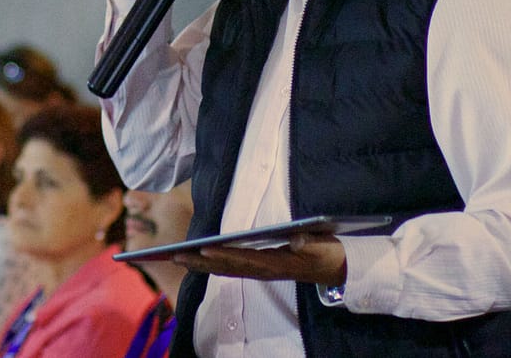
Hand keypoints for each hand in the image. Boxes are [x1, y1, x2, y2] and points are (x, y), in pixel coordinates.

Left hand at [170, 233, 346, 285]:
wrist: (336, 269)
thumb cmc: (327, 254)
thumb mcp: (324, 247)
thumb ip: (312, 244)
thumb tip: (298, 240)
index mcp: (276, 264)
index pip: (244, 260)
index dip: (223, 256)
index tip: (202, 250)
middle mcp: (264, 270)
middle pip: (227, 267)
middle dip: (200, 262)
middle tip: (175, 255)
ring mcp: (260, 270)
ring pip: (225, 269)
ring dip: (200, 265)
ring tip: (176, 257)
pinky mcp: (259, 267)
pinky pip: (231, 267)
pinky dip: (212, 264)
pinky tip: (197, 259)